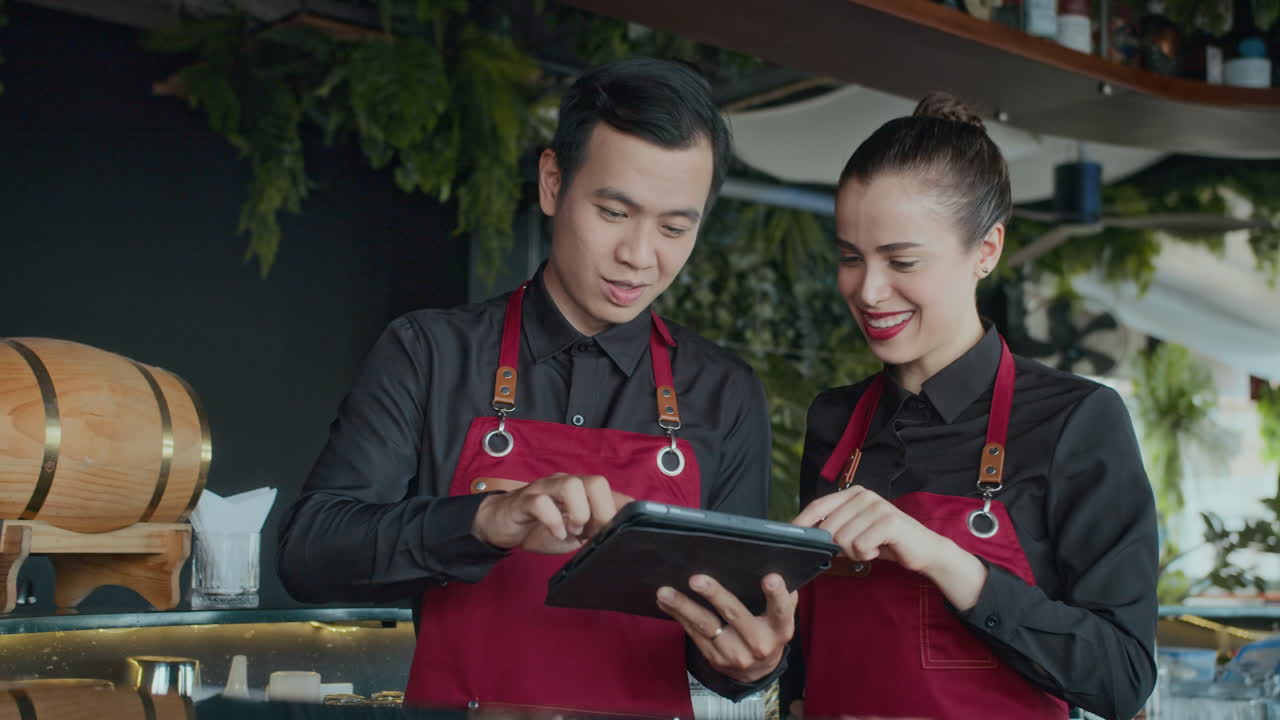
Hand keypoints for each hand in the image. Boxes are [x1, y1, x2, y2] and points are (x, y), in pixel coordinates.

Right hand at [471, 473, 628, 553]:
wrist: (501, 524)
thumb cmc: (541, 527)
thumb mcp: (574, 533)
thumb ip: (595, 530)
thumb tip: (620, 537)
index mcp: (581, 491)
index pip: (611, 492)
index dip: (621, 511)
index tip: (622, 532)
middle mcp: (565, 484)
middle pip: (596, 482)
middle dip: (603, 511)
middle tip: (596, 533)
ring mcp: (545, 489)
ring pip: (570, 485)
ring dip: (579, 513)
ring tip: (574, 531)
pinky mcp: (524, 500)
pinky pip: (541, 502)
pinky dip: (553, 521)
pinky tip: (556, 534)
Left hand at [655, 573, 795, 683]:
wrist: (757, 671)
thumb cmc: (769, 632)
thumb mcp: (781, 618)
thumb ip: (783, 597)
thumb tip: (779, 566)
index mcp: (779, 629)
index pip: (781, 610)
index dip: (776, 594)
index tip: (769, 578)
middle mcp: (758, 643)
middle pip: (734, 615)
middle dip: (714, 595)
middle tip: (696, 579)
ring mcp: (734, 653)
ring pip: (706, 626)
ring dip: (683, 607)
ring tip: (665, 592)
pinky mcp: (714, 657)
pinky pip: (693, 633)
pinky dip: (678, 615)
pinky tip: (665, 602)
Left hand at [792, 486, 986, 609]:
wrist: (922, 549)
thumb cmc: (885, 541)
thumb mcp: (856, 532)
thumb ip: (834, 529)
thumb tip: (804, 536)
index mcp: (853, 494)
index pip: (818, 506)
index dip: (801, 522)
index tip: (789, 535)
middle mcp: (864, 495)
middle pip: (828, 527)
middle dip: (838, 547)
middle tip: (857, 549)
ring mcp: (877, 506)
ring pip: (843, 539)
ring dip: (854, 553)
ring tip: (870, 548)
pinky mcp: (889, 521)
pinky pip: (860, 546)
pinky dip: (866, 556)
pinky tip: (879, 550)